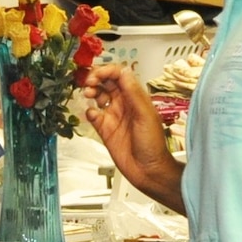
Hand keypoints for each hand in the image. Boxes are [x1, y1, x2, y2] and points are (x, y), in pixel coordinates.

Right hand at [82, 63, 174, 189]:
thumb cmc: (153, 145)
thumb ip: (133, 93)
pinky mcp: (105, 129)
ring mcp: (114, 116)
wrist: (148, 170)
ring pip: (98, 96)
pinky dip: (89, 111)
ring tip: (88, 94)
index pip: (119, 75)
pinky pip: (93, 115)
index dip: (107, 71)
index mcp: (136, 97)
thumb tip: (124, 71)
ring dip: (91, 91)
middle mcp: (124, 104)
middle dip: (96, 78)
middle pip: (106, 82)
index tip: (97, 75)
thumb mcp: (145, 115)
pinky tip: (92, 114)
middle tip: (88, 82)